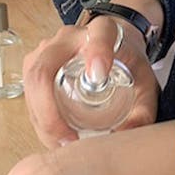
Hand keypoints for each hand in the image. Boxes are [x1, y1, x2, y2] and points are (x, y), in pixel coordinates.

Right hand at [22, 15, 159, 149]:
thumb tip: (125, 136)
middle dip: (50, 113)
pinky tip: (56, 137)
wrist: (113, 48)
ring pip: (31, 86)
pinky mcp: (34, 67)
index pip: (99, 35)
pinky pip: (29, 94)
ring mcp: (46, 51)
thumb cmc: (127, 63)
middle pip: (44, 70)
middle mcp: (68, 37)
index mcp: (103, 31)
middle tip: (70, 139)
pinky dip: (40, 120)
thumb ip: (143, 109)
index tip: (99, 75)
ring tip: (65, 143)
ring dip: (43, 121)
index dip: (98, 53)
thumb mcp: (145, 82)